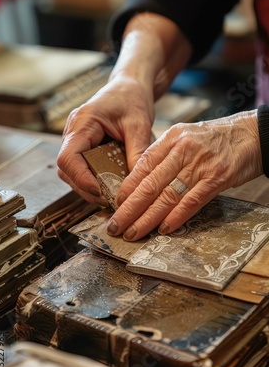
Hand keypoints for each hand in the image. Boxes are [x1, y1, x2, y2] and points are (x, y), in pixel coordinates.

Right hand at [57, 75, 153, 205]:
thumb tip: (137, 183)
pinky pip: (82, 168)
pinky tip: (110, 186)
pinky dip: (94, 180)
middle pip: (67, 170)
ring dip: (89, 187)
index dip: (81, 179)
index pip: (68, 157)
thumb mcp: (139, 124)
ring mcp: (76, 141)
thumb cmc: (132, 98)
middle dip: (86, 188)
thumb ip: (138, 152)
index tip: (100, 191)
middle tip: (109, 200)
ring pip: (72, 172)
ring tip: (111, 195)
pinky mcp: (83, 147)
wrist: (130, 86)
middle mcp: (73, 133)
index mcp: (82, 123)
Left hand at [107, 110, 262, 240]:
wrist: (251, 133)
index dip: (126, 189)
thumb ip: (165, 156)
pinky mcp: (218, 177)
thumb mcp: (186, 138)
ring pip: (167, 195)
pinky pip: (192, 201)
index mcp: (172, 139)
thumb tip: (140, 182)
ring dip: (148, 218)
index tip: (114, 206)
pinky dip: (176, 216)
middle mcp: (183, 150)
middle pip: (150, 184)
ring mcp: (200, 164)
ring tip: (133, 232)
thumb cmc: (215, 138)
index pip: (142, 166)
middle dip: (129, 209)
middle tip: (115, 226)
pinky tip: (163, 229)